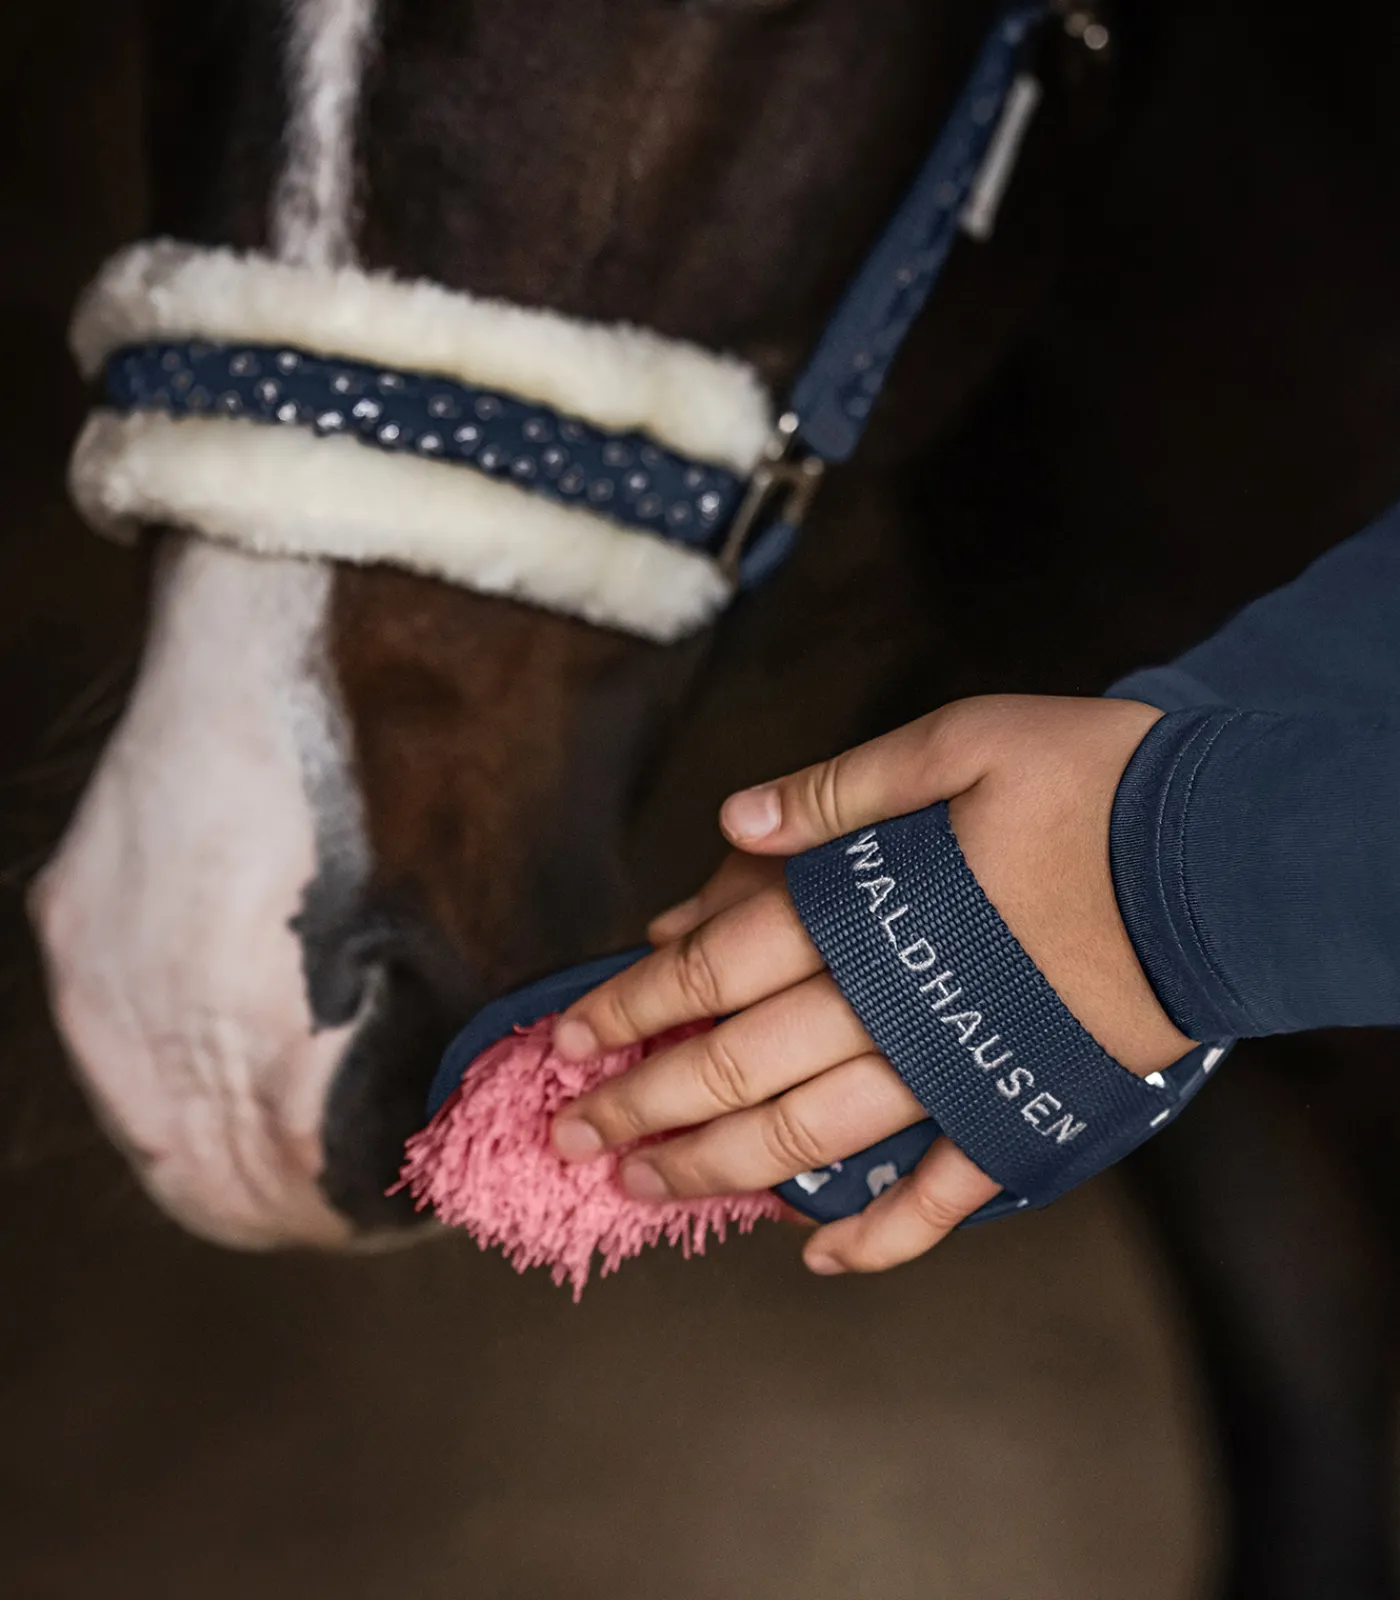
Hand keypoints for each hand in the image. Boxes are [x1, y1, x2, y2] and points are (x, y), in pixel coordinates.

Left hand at [551, 695, 1193, 1274]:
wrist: (1223, 853)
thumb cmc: (1090, 782)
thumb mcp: (953, 742)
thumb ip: (832, 795)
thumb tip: (728, 827)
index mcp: (862, 913)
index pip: (708, 973)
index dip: (629, 1011)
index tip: (567, 1041)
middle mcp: (888, 1005)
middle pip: (733, 1070)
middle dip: (642, 1106)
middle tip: (573, 1140)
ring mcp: (952, 1070)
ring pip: (809, 1141)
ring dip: (718, 1172)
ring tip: (648, 1192)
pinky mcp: (1017, 1110)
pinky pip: (940, 1193)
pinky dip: (881, 1234)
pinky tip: (820, 1258)